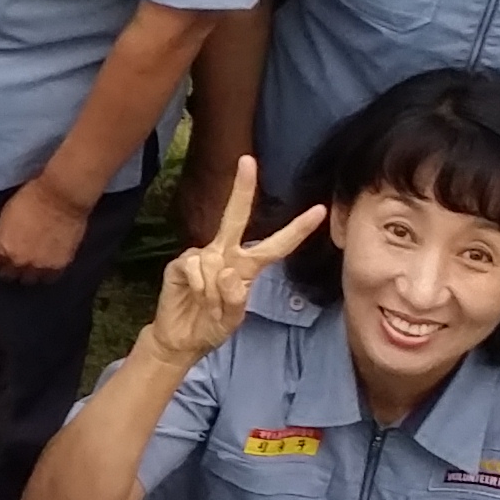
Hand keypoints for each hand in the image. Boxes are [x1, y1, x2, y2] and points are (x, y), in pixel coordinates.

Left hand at [0, 175, 94, 279]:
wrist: (61, 196)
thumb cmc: (32, 196)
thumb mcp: (7, 214)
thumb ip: (3, 235)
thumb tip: (4, 242)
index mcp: (1, 246)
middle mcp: (18, 260)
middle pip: (7, 274)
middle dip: (8, 267)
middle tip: (13, 260)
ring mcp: (39, 265)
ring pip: (28, 279)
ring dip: (28, 272)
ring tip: (31, 265)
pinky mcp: (58, 266)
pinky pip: (49, 277)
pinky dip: (47, 272)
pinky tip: (47, 265)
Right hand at [141, 159, 325, 361]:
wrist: (180, 340)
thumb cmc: (212, 326)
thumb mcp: (233, 320)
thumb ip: (236, 299)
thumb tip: (224, 271)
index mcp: (246, 266)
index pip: (276, 245)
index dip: (297, 229)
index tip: (319, 210)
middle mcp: (224, 254)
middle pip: (236, 217)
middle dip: (242, 188)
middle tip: (247, 160)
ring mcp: (201, 256)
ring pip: (215, 264)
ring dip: (213, 295)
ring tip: (208, 307)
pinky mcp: (180, 264)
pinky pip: (196, 270)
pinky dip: (199, 290)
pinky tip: (193, 298)